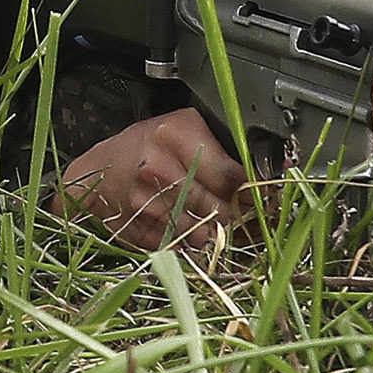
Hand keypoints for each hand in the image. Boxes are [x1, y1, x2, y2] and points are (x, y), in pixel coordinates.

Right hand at [57, 107, 252, 250]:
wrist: (97, 172)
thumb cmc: (145, 146)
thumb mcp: (182, 127)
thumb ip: (223, 145)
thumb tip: (275, 165)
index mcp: (175, 137)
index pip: (232, 176)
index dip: (254, 191)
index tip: (264, 196)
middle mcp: (160, 169)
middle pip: (222, 208)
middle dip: (239, 214)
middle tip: (244, 210)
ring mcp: (148, 204)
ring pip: (206, 232)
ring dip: (218, 231)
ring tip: (216, 218)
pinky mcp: (142, 231)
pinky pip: (185, 246)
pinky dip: (194, 241)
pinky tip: (192, 227)